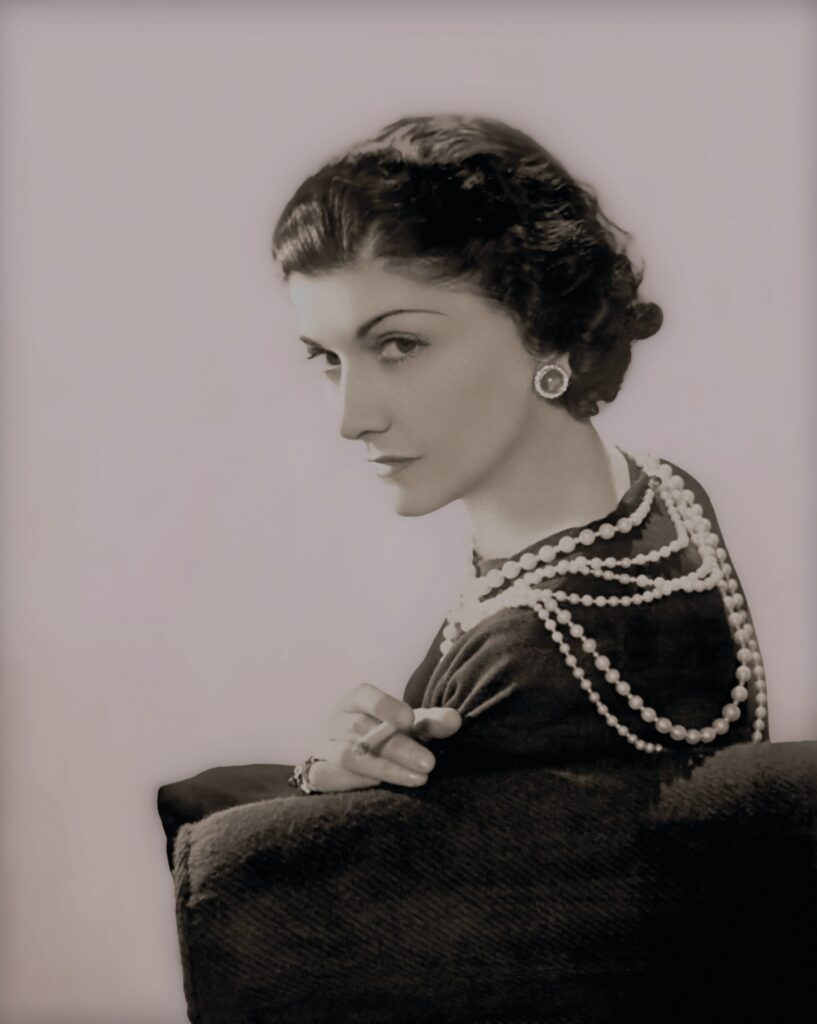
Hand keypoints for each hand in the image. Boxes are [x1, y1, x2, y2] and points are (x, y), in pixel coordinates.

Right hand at [306, 683, 462, 792]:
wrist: (358, 758)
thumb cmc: (389, 735)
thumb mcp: (413, 726)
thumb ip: (433, 722)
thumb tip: (455, 720)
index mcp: (358, 700)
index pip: (366, 696)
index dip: (386, 706)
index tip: (410, 720)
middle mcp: (339, 720)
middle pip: (362, 729)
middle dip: (398, 747)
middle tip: (429, 763)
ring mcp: (326, 747)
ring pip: (349, 756)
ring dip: (384, 768)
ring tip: (418, 779)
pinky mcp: (319, 773)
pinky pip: (328, 777)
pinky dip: (352, 781)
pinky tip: (379, 788)